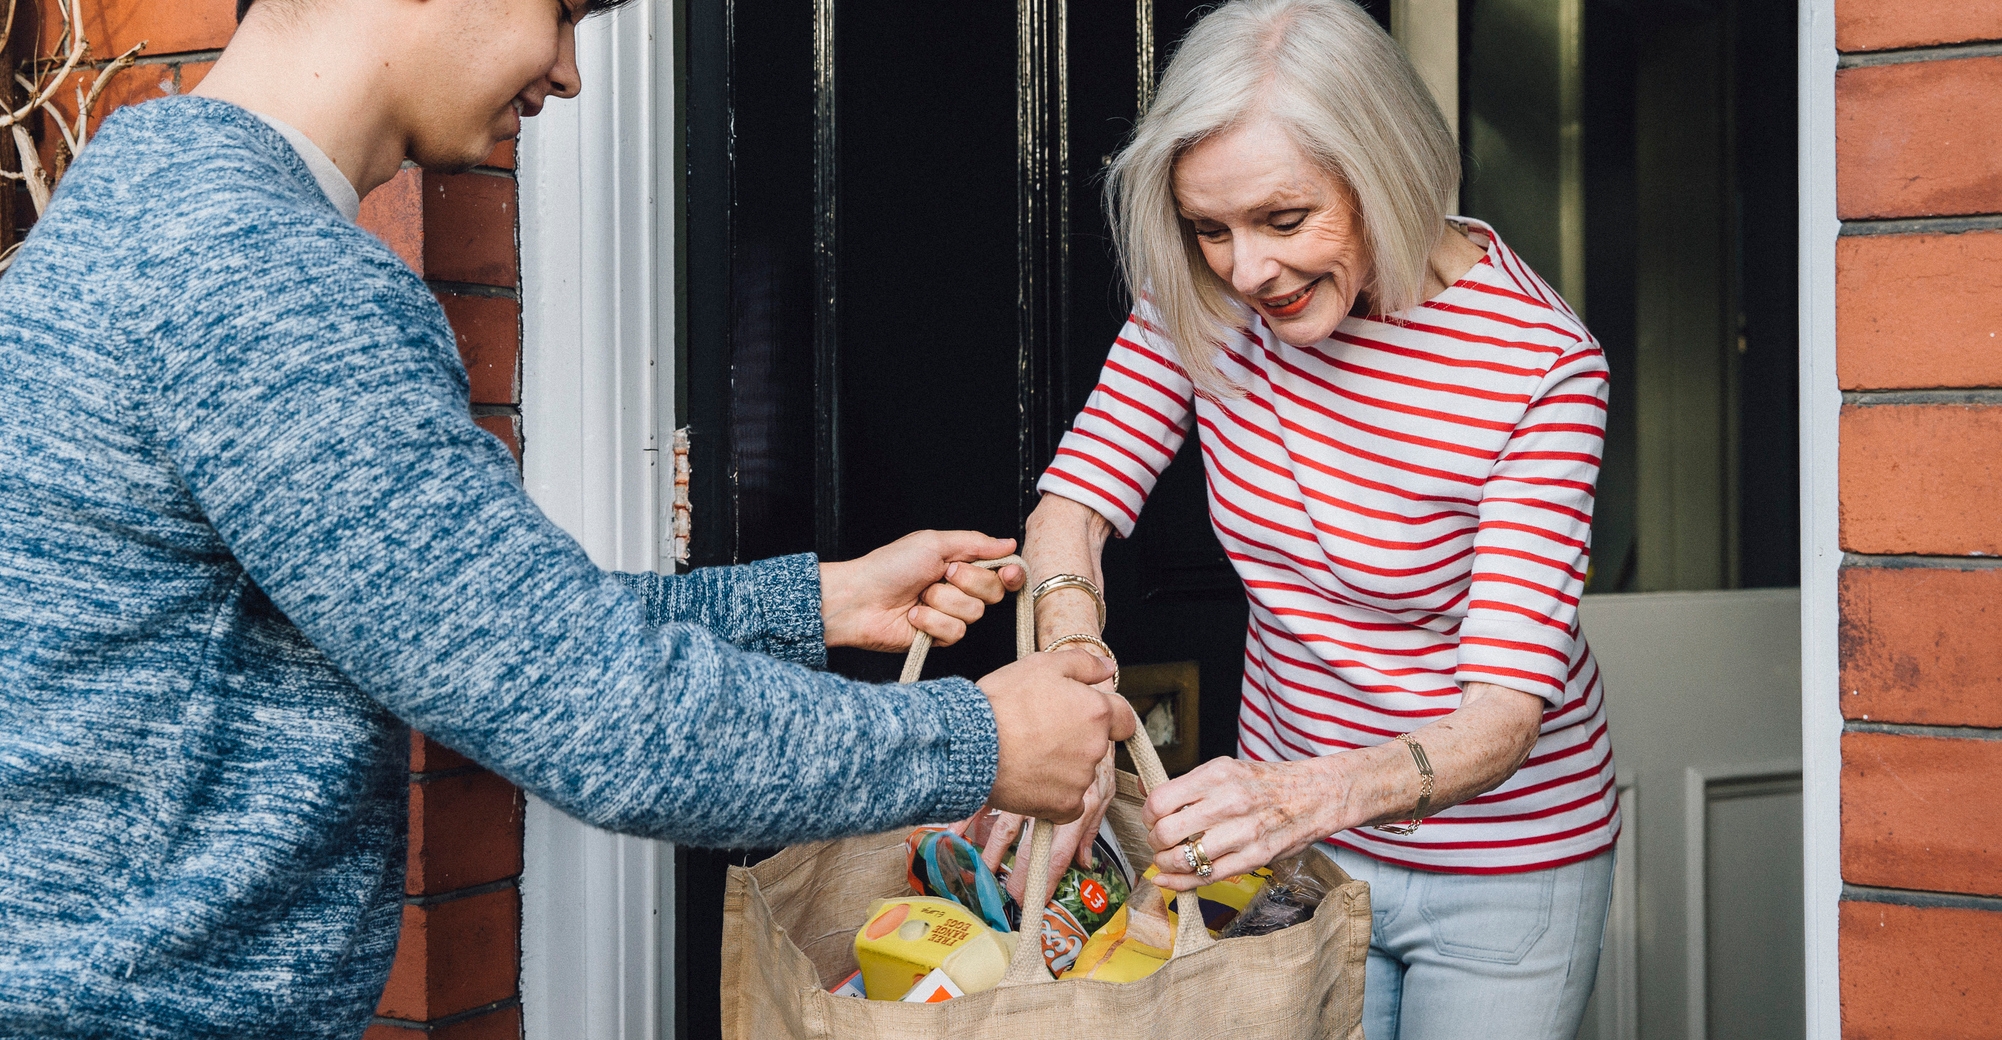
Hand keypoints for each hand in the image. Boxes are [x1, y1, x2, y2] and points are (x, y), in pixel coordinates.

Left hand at [818, 530, 1025, 650]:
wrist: (859, 599)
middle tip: (941, 574)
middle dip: (967, 581)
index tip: (1007, 571)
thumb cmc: (889, 567)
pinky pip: (955, 632)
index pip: (1001, 572)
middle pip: (994, 592)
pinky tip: (912, 615)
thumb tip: (1008, 543)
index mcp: (960, 564)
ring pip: (974, 613)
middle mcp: (958, 590)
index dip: (1010, 573)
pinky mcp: (938, 638)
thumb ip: (975, 543)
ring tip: (919, 596)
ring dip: (943, 601)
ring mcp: (949, 614)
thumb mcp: (933, 543)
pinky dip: (931, 621)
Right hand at [957, 745, 1116, 900]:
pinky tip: (957, 831)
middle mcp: (1052, 796)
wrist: (1076, 691)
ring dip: (992, 850)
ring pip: (1006, 824)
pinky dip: (970, 815)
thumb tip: (1084, 861)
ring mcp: (1029, 782)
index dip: (1050, 877)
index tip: (1040, 897)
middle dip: (1020, 874)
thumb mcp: (1104, 781)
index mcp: (1080, 802)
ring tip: (981, 870)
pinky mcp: (1011, 767)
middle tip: (1011, 895)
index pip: (1061, 849)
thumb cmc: (1094, 741)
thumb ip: (1092, 823)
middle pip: (1032, 844)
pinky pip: (987, 797)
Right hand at [978, 650, 1132, 822]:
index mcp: (1097, 712)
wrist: (969, 744)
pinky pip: (1069, 804)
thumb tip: (1108, 668)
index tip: (1084, 717)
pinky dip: (1054, 795)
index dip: (1106, 715)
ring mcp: (1081, 779)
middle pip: (1097, 745)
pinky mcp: (1064, 806)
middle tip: (1041, 731)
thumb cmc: (1003, 702)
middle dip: (1076, 739)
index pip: (1124, 718)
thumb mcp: (1042, 665)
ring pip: (1080, 773)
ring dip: (1063, 766)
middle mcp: (1096, 747)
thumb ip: (1083, 663)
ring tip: (1028, 753)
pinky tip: (1032, 779)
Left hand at [1140, 756, 1340, 891]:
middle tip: (1158, 841)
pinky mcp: (1253, 859)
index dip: (1147, 815)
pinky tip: (1171, 880)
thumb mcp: (1226, 769)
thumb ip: (1188, 784)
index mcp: (1217, 776)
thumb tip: (1144, 791)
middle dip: (1154, 841)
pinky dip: (1181, 883)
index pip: (1160, 801)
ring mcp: (1242, 833)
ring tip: (1167, 860)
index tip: (1151, 819)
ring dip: (1165, 864)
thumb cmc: (1265, 784)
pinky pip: (1206, 877)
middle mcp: (1228, 803)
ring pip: (1183, 859)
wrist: (1314, 796)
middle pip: (1166, 832)